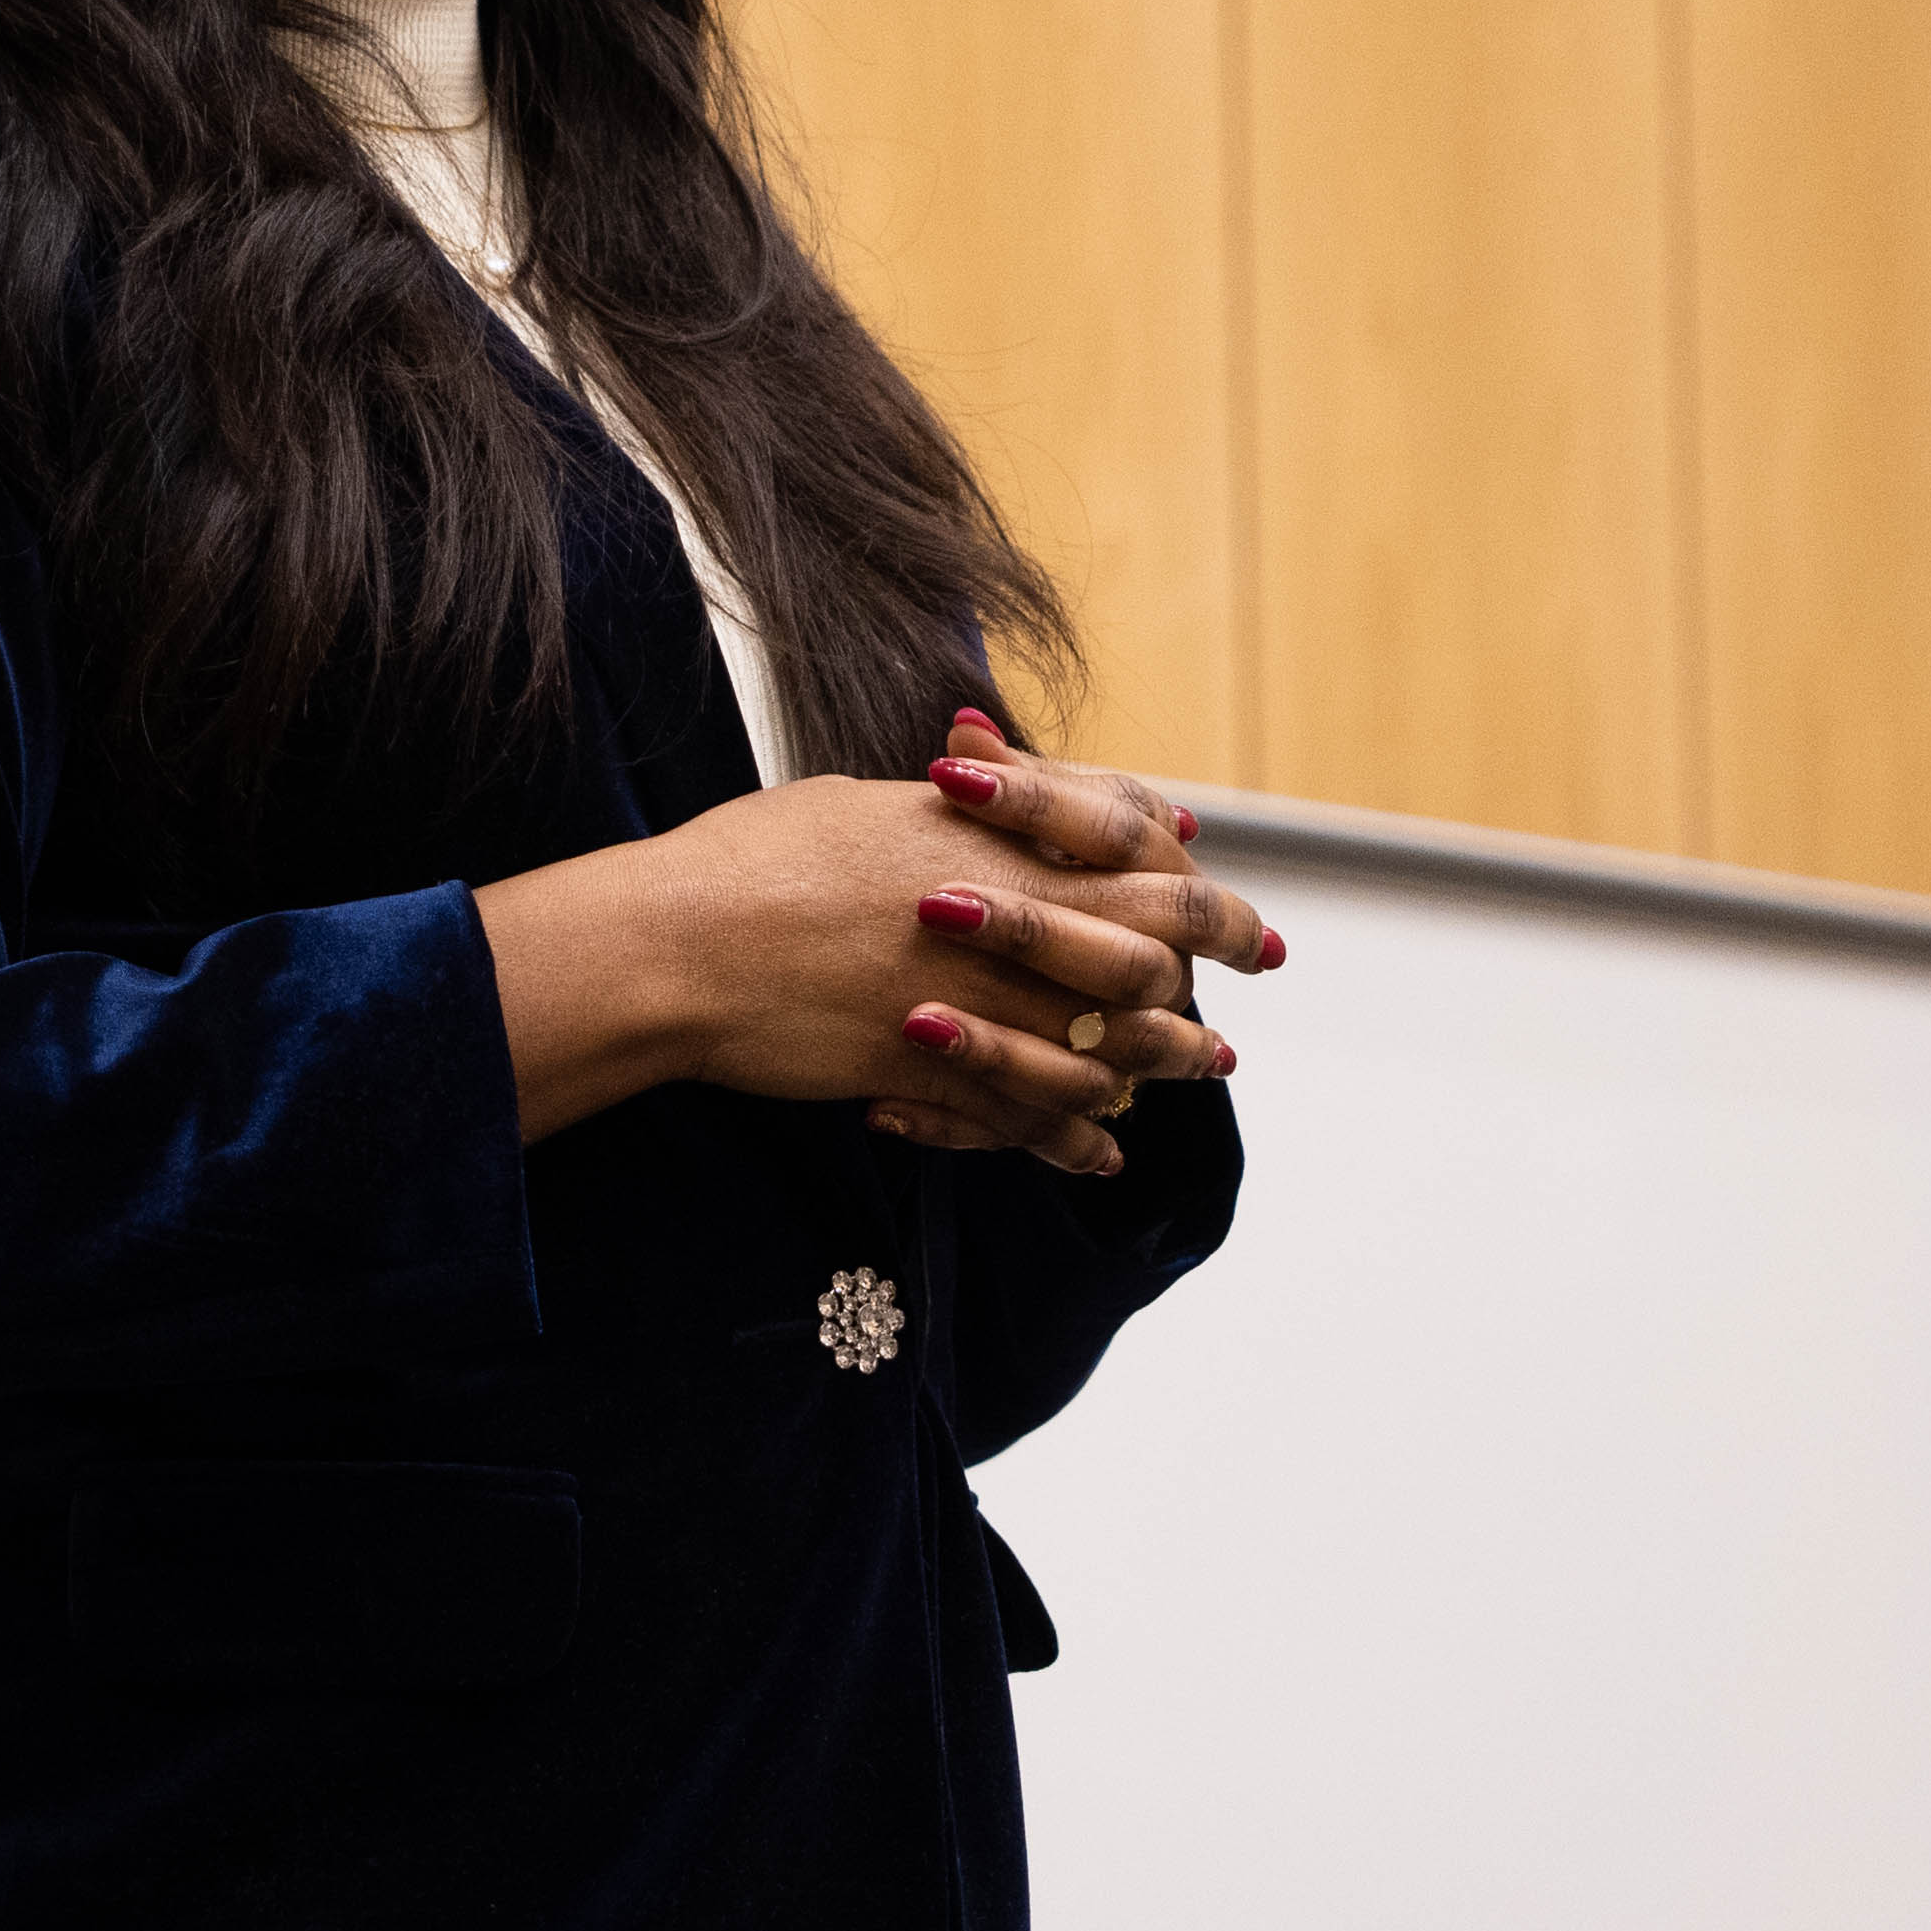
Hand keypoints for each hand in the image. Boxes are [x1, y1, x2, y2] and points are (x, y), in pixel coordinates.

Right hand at [467, 724, 1272, 1172]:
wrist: (678, 942)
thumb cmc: (755, 857)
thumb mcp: (866, 804)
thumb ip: (956, 804)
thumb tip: (997, 776)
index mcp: (991, 839)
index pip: (1134, 850)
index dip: (1194, 873)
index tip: (1226, 889)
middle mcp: (1002, 921)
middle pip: (1151, 947)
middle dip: (1214, 961)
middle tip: (1252, 975)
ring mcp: (974, 1001)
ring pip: (1109, 1043)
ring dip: (1166, 1058)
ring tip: (1203, 1067)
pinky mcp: (933, 1073)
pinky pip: (1032, 1117)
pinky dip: (1075, 1140)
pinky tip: (1100, 1154)